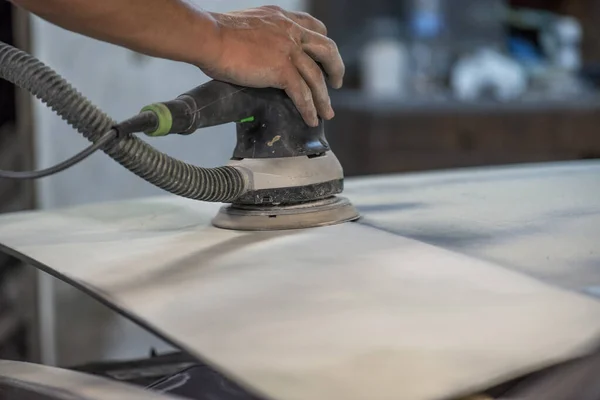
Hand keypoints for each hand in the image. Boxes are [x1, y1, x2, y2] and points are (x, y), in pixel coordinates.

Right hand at [199, 6, 344, 126]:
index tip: (324, 57)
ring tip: (327, 113)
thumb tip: (256, 51)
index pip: (314, 27)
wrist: (209, 37)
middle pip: (326, 49)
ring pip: (316, 77)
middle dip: (335, 68)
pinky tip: (311, 119)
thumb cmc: (216, 33)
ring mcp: (288, 50)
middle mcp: (290, 31)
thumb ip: (260, 35)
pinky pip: (302, 93)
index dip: (322, 43)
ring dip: (324, 98)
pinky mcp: (281, 70)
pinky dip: (309, 109)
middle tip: (337, 84)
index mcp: (281, 18)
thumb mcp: (247, 24)